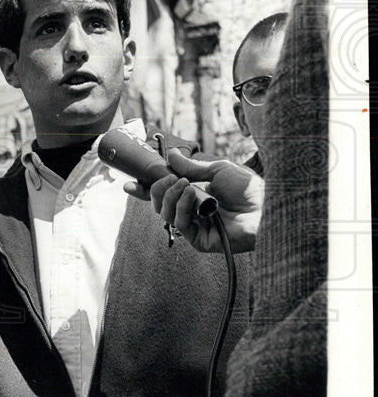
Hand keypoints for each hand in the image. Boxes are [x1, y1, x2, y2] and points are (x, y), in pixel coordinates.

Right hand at [124, 148, 262, 252]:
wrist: (266, 206)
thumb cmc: (247, 189)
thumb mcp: (216, 170)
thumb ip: (191, 167)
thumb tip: (172, 155)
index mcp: (193, 197)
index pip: (163, 195)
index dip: (145, 191)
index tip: (130, 184)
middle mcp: (191, 213)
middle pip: (158, 204)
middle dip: (158, 189)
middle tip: (171, 179)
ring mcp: (195, 227)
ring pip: (165, 214)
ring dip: (171, 196)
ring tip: (187, 186)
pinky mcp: (200, 240)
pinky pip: (179, 224)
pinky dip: (181, 207)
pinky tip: (194, 197)